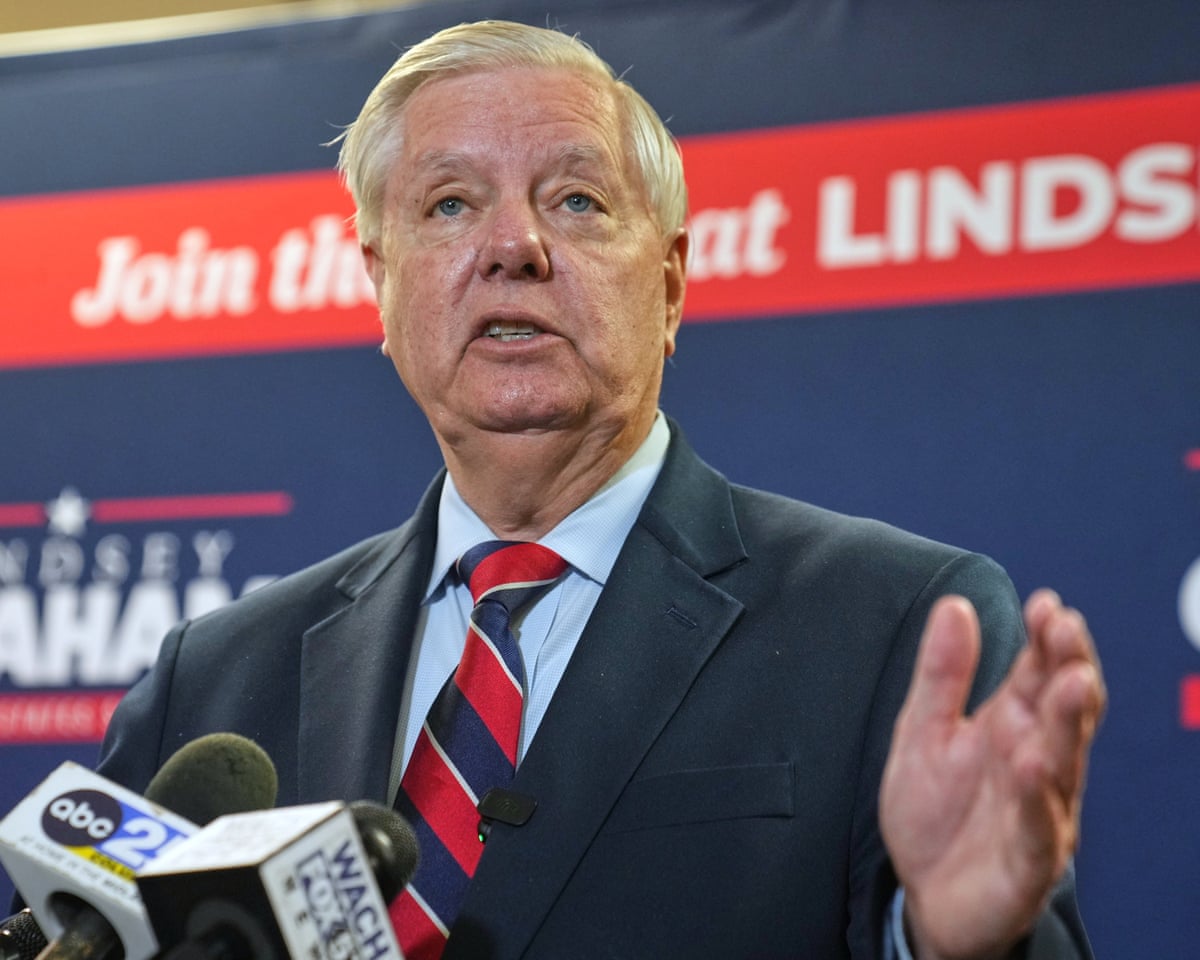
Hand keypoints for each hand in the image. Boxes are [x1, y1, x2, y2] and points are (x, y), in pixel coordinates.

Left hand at [879, 590, 1104, 959]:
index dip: (1047, 638)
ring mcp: (1039, 810)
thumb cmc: (934, 809)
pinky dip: (1038, 798)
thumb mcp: (923, 729)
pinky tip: (1034, 764)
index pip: (1040, 672)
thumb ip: (941, 672)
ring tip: (1071, 682)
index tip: (1047, 604)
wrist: (923, 892)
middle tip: (1066, 630)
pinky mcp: (1028, 861)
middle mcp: (1035, 760)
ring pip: (1063, 761)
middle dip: (1070, 667)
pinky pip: (1038, 827)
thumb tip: (954, 606)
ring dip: (1068, 721)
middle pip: (1063, 708)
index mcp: (1011, 724)